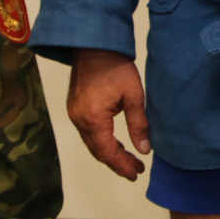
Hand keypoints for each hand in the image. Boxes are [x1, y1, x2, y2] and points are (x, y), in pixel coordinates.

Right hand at [67, 49, 150, 179]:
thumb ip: (139, 123)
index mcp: (93, 119)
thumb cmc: (116, 67)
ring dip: (109, 153)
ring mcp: (74, 114)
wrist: (94, 45)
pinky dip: (102, 141)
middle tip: (136, 170)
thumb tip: (145, 149)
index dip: (122, 165)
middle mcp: (79, 120)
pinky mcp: (75, 108)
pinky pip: (88, 132)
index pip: (108, 152)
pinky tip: (115, 142)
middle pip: (97, 151)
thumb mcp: (133, 95)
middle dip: (117, 163)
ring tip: (129, 160)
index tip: (136, 173)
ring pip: (92, 143)